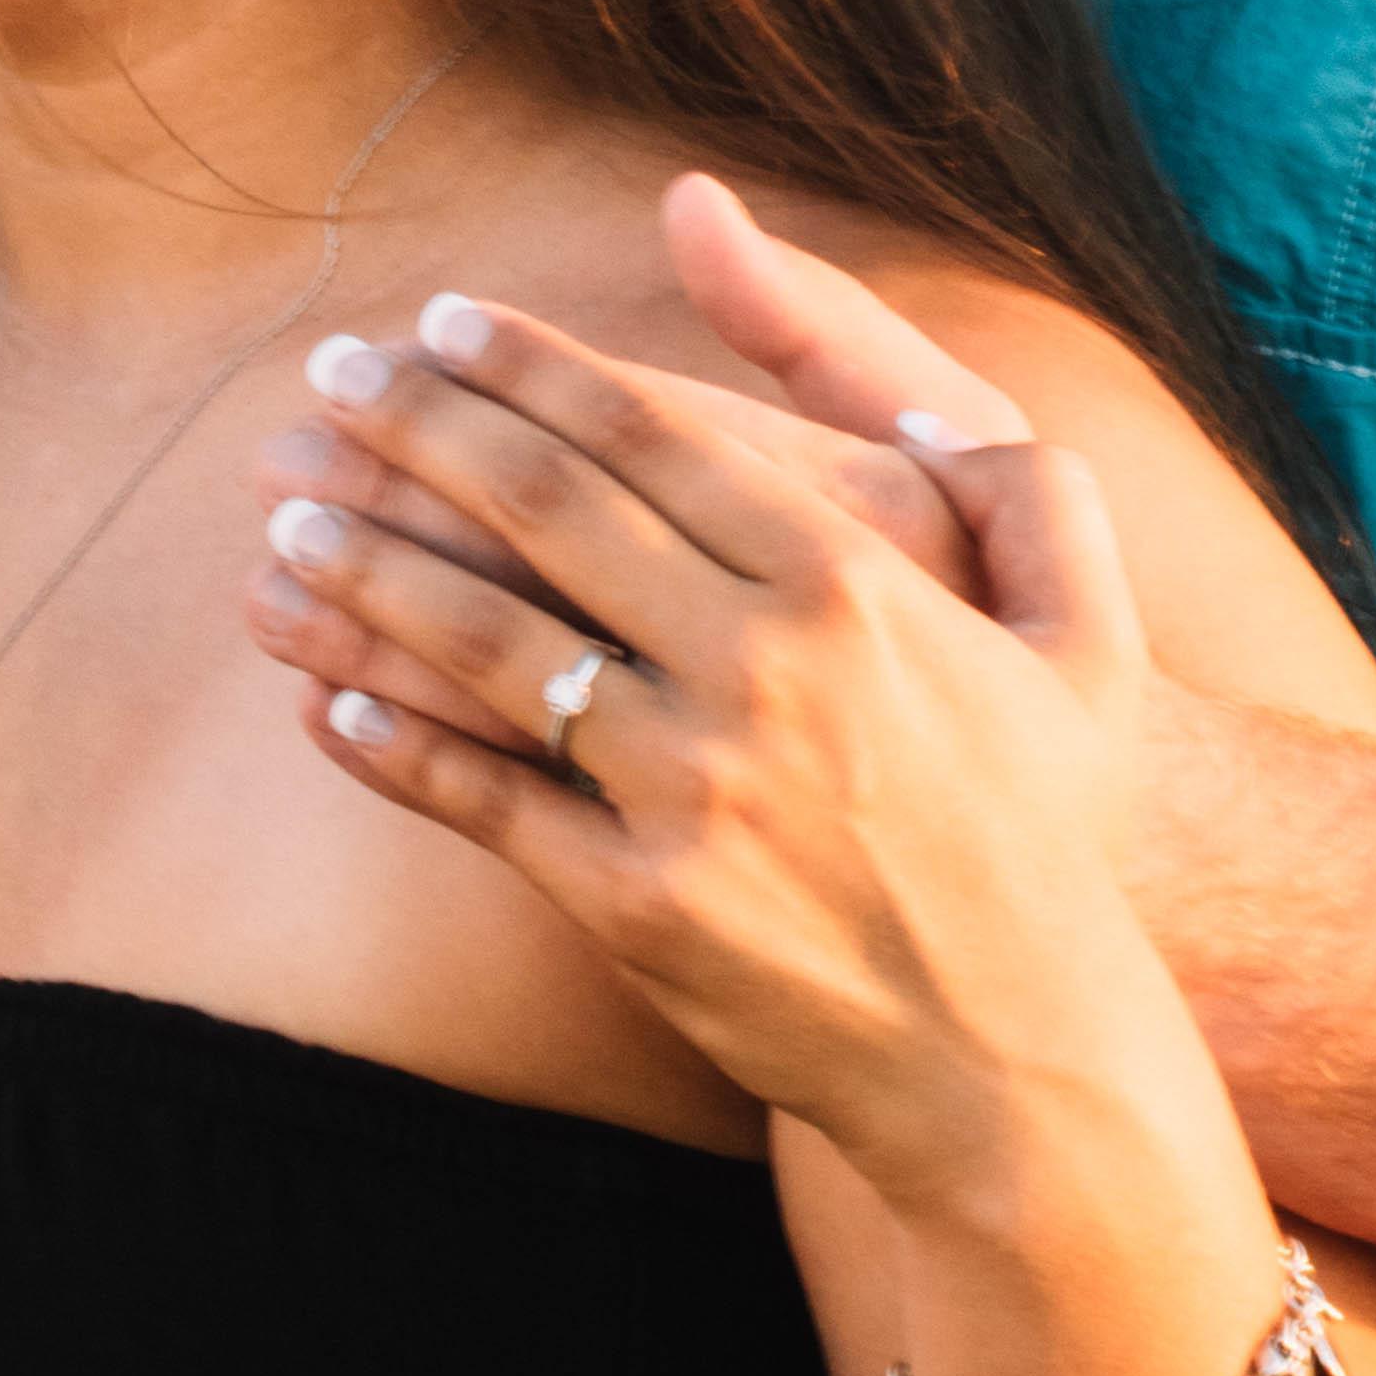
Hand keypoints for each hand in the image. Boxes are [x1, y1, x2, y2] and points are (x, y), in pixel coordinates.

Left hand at [255, 293, 1209, 1221]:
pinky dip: (395, 748)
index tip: (444, 321)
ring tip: (284, 519)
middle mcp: (762, 667)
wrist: (1021, 1054)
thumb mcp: (1091, 637)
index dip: (533, 365)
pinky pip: (488, 803)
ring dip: (368, 571)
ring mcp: (692, 789)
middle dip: (420, 427)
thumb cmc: (1054, 832)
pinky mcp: (638, 905)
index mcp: (854, 578)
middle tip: (329, 376)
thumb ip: (1030, 491)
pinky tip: (322, 703)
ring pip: (490, 646)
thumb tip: (920, 416)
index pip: (654, 432)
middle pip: (549, 510)